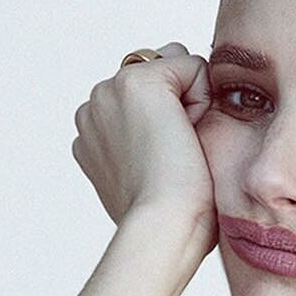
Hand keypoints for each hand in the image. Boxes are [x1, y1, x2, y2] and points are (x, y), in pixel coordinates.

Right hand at [71, 41, 217, 242]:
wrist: (165, 229)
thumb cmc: (171, 220)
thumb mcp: (151, 179)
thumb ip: (148, 146)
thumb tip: (178, 128)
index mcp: (93, 134)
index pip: (144, 101)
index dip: (170, 126)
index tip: (164, 169)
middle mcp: (94, 108)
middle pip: (159, 77)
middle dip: (178, 109)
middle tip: (173, 161)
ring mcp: (110, 91)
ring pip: (175, 68)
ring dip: (189, 106)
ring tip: (178, 150)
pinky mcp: (138, 81)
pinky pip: (193, 66)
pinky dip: (202, 100)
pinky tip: (186, 137)